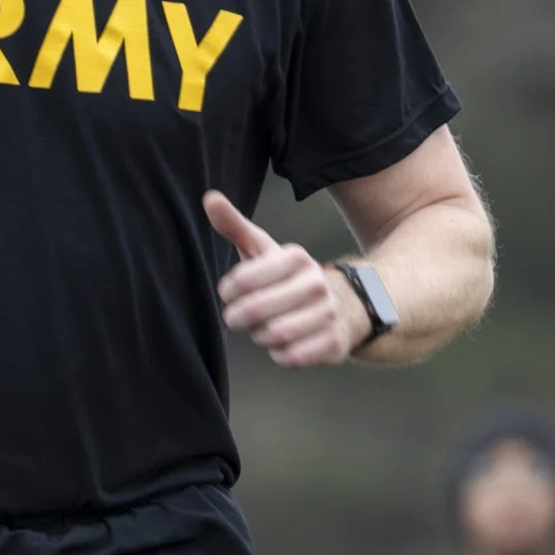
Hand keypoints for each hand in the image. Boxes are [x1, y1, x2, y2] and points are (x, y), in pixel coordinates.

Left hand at [202, 192, 367, 366]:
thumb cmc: (288, 278)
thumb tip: (210, 198)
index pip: (243, 280)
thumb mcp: (262, 250)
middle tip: (238, 316)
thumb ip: (234, 225)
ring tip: (263, 327)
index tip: (230, 292)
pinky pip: (290, 357)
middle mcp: (316, 283)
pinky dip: (279, 353)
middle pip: (254, 311)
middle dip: (238, 318)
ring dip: (259, 336)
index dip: (229, 291)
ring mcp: (327, 313)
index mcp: (295, 257)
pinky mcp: (333, 343)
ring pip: (272, 335)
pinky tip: (283, 342)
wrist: (344, 304)